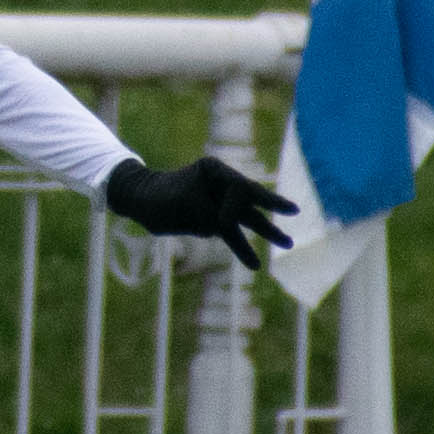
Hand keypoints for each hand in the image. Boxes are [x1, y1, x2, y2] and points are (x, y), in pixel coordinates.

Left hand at [104, 154, 297, 273]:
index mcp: (214, 170)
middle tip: (293, 212)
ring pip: (248, 217)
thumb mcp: (183, 204)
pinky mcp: (215, 219)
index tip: (220, 225)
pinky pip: (232, 233)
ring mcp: (220, 201)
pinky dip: (241, 247)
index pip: (238, 190)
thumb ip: (210, 216)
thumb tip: (226, 229)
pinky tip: (254, 264)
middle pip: (252, 197)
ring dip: (265, 231)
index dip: (233, 211)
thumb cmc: (158, 196)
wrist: (140, 201)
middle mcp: (222, 184)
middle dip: (273, 207)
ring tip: (288, 243)